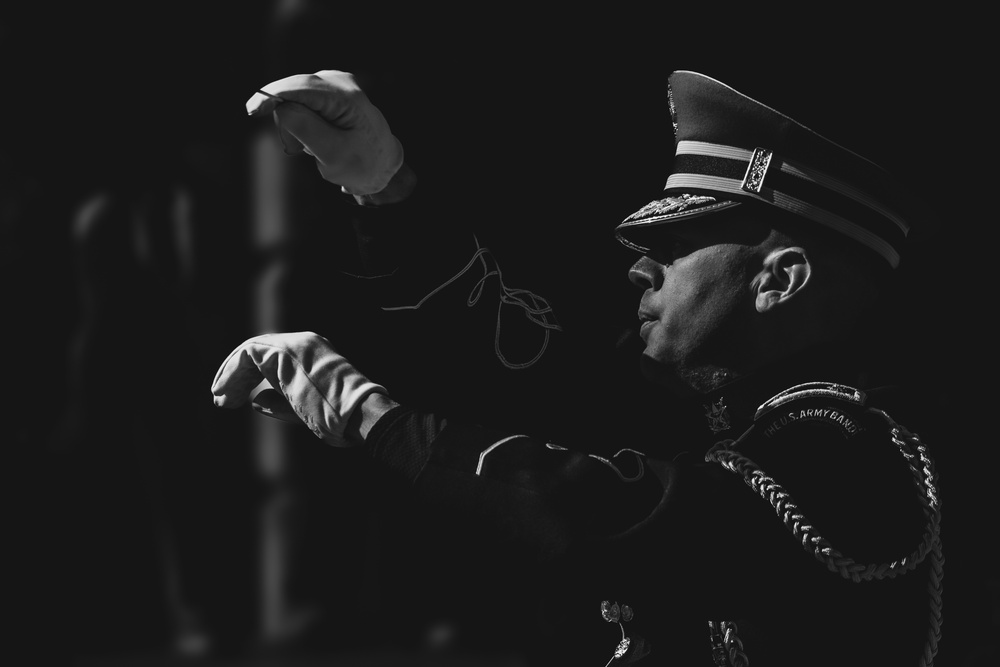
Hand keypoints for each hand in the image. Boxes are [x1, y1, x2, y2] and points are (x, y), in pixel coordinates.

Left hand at [211, 331, 387, 446]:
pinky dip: (231, 373)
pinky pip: (247, 354)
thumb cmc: (338, 418)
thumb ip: (280, 401)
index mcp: (312, 354)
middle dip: (237, 377)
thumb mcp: (304, 409)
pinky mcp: (286, 351)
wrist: (357, 415)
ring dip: (232, 377)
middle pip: (258, 352)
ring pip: (250, 351)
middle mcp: (304, 343)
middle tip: (222, 401)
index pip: (271, 358)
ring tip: (221, 399)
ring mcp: (295, 344)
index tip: (234, 401)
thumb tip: (255, 399)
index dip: (248, 378)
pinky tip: (224, 392)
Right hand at [246, 70, 403, 195]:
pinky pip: (299, 101)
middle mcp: (339, 81)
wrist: (381, 163)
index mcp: (347, 97)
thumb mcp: (333, 155)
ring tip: (312, 147)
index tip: (252, 111)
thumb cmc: (361, 164)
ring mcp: (334, 82)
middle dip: (286, 121)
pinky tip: (315, 136)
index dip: (272, 96)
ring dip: (294, 124)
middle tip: (297, 151)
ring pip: (293, 98)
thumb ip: (306, 130)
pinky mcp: (327, 89)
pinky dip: (300, 121)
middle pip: (293, 92)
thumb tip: (281, 106)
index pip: (300, 88)